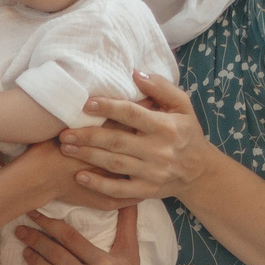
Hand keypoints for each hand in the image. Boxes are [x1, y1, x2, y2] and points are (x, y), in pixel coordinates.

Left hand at [18, 208, 151, 264]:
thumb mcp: (132, 257)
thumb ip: (127, 226)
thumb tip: (129, 198)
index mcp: (106, 264)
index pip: (70, 238)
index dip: (49, 224)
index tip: (33, 214)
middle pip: (56, 256)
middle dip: (35, 240)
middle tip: (20, 230)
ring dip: (35, 262)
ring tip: (25, 250)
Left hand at [59, 71, 215, 200]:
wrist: (200, 172)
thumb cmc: (187, 133)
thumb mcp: (183, 106)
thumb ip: (161, 88)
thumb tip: (135, 73)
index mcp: (166, 127)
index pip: (132, 114)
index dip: (108, 108)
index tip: (86, 104)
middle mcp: (158, 150)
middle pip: (117, 141)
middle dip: (88, 136)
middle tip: (64, 132)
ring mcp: (152, 173)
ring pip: (114, 163)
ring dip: (87, 156)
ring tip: (66, 148)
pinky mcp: (147, 191)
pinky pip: (120, 190)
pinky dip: (99, 184)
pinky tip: (80, 176)